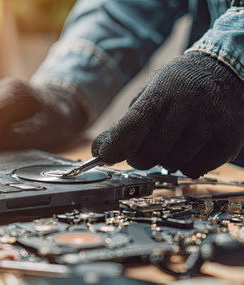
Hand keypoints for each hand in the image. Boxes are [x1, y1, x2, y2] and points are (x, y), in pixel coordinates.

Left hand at [91, 53, 243, 177]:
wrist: (224, 69)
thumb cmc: (177, 86)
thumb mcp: (148, 93)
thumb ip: (125, 124)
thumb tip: (100, 151)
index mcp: (162, 92)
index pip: (131, 128)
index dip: (113, 147)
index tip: (105, 154)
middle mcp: (189, 106)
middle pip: (149, 153)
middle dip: (138, 156)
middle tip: (141, 148)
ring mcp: (211, 124)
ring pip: (171, 164)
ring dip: (164, 159)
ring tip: (171, 141)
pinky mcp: (228, 140)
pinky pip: (194, 170)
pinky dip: (186, 164)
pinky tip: (189, 146)